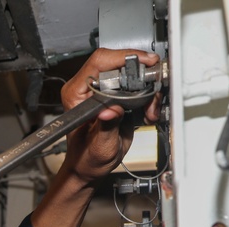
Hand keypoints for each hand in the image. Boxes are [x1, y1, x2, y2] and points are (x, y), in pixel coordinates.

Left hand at [59, 48, 161, 184]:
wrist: (90, 166)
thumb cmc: (87, 158)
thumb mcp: (99, 146)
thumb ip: (107, 126)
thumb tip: (112, 109)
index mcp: (76, 94)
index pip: (99, 62)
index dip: (123, 58)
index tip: (145, 62)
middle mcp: (88, 88)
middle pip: (118, 63)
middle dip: (140, 77)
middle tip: (151, 94)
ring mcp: (103, 90)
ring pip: (132, 74)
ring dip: (147, 91)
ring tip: (149, 111)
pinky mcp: (116, 96)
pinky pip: (137, 86)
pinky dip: (148, 97)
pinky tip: (147, 112)